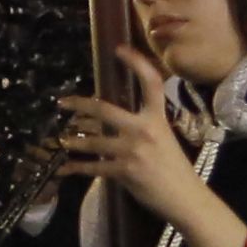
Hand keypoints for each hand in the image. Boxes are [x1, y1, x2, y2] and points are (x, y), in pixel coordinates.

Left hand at [45, 66, 228, 246]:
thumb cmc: (174, 168)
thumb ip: (142, 125)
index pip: (150, 83)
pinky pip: (92, 167)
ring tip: (62, 140)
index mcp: (157, 118)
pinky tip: (63, 169)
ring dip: (73, 141)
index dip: (136, 63)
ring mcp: (132, 150)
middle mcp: (143, 129)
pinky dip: (75, 169)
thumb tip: (113, 120)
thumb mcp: (164, 138)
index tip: (119, 50)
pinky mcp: (123, 171)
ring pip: (91, 141)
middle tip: (62, 102)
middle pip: (103, 109)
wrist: (185, 197)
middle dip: (78, 104)